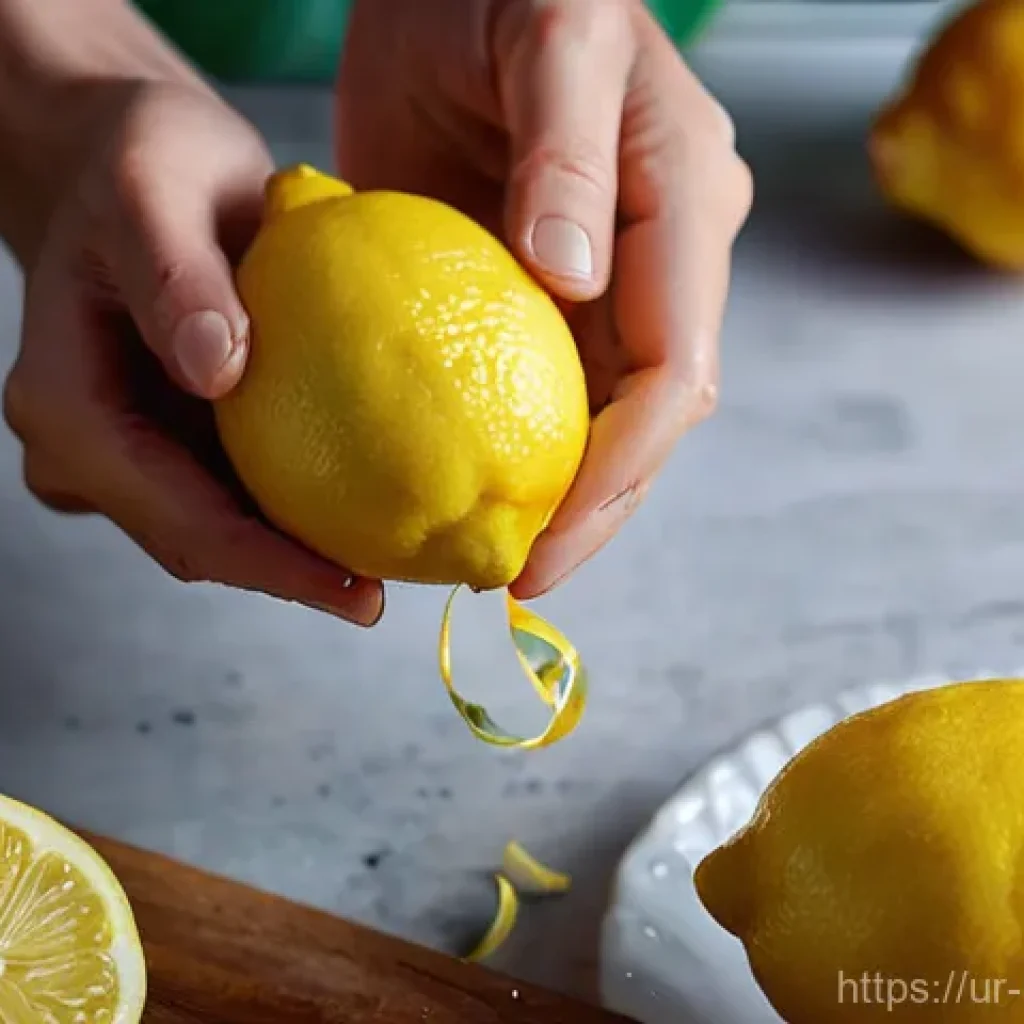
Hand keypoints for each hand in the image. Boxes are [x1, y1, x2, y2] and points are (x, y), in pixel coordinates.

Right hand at [2, 81, 383, 625]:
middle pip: (194, 542)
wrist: (143, 161)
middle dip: (287, 578)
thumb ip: (173, 276)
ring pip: (216, 530)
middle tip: (383, 596)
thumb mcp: (153, 190)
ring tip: (386, 569)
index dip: (261, 561)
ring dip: (296, 557)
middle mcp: (88, 444)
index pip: (170, 510)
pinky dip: (296, 511)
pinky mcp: (175, 439)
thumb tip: (217, 371)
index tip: (349, 589)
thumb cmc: (143, 160)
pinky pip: (236, 493)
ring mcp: (131, 448)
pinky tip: (363, 512)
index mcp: (66, 400)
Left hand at [336, 0, 751, 598]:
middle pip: (651, 418)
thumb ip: (569, 150)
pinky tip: (470, 490)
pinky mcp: (549, 293)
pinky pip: (542, 388)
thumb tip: (575, 280)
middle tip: (517, 578)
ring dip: (562, 497)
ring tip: (499, 560)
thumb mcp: (547, 37)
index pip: (676, 370)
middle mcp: (664, 260)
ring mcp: (610, 282)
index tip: (546, 538)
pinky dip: (515, 449)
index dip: (620, 467)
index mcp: (687, 207)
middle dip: (595, 508)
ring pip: (604, 418)